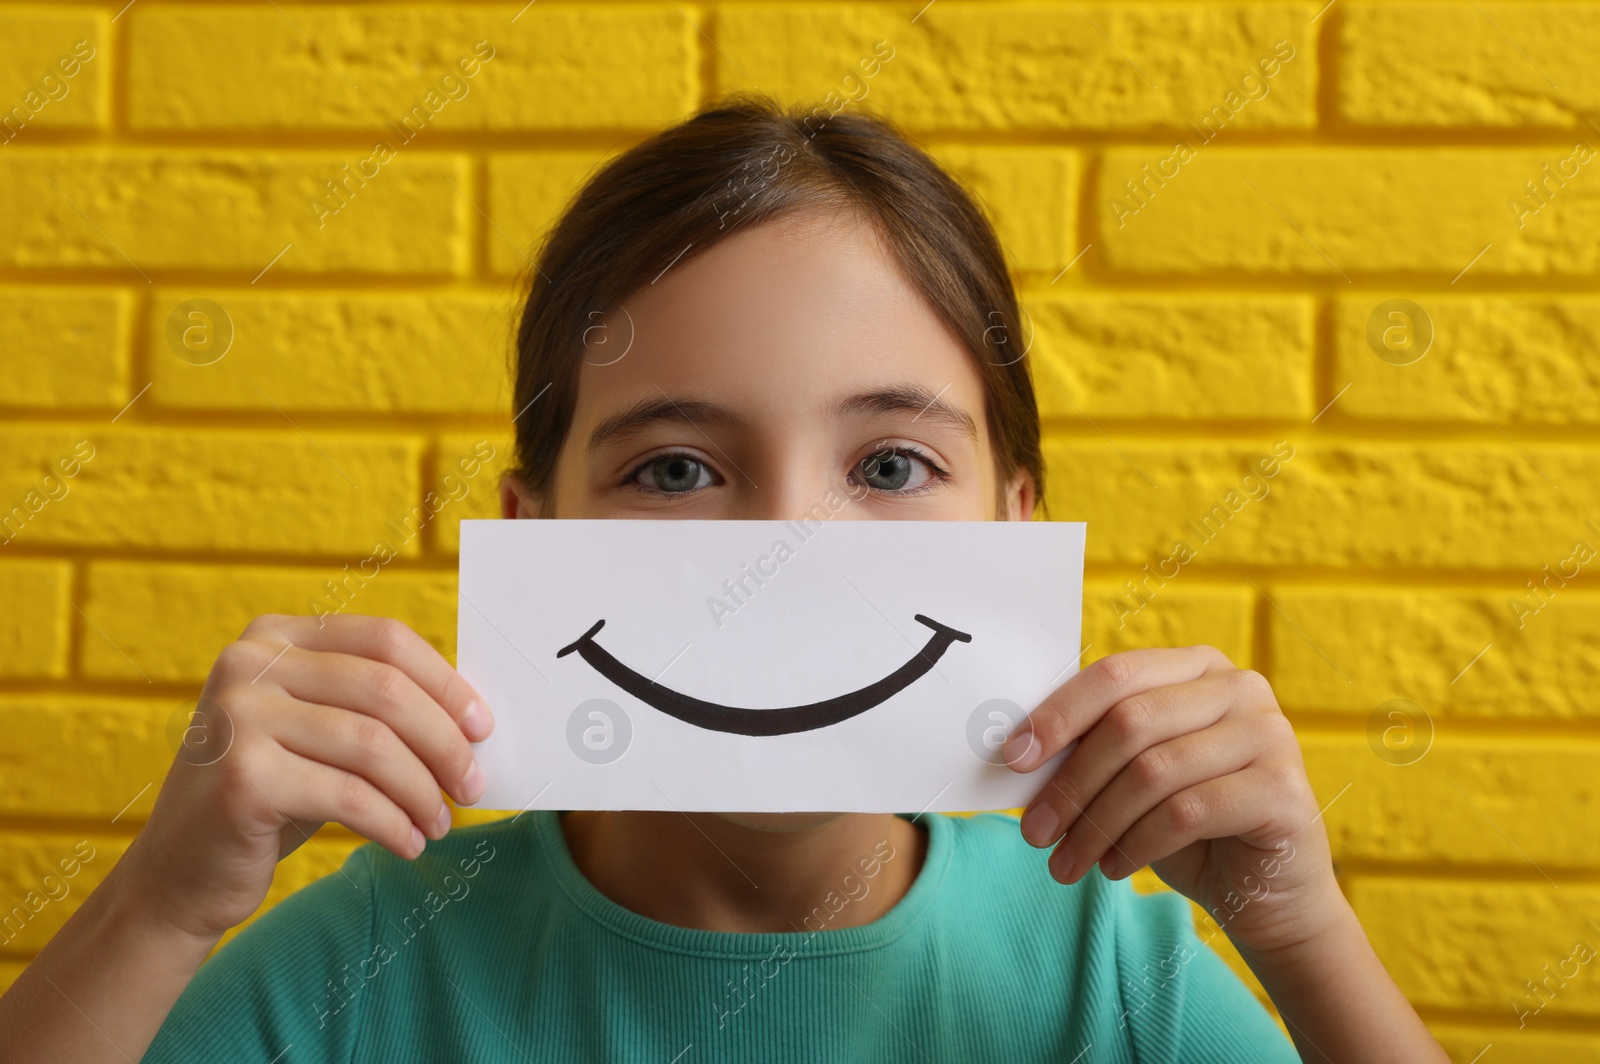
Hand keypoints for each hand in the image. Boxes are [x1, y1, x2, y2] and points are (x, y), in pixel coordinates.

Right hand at [120, 614, 493, 942]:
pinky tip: (408, 844)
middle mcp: (250, 663)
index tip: (481, 727)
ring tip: (439, 823)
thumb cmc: (272, 796)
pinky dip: (392, 824)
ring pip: (374, 746)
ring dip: (422, 791)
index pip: (385, 640)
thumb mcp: (318, 731)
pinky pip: (350, 796)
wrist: (182, 872)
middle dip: (444, 742)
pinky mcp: (241, 777)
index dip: (444, 683)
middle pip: (386, 691)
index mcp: (274, 635)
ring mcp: (240, 717)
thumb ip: (374, 707)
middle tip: (472, 785)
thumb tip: (472, 715)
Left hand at [1004, 645, 1340, 956]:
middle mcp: (1240, 687)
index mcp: (1197, 666)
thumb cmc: (1190, 829)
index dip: (1058, 714)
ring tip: (1066, 863)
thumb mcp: (1134, 778)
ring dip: (1096, 825)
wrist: (1269, 894)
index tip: (1013, 759)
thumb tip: (1016, 752)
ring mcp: (1270, 734)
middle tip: (1033, 832)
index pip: (1116, 674)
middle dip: (1070, 783)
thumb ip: (1093, 749)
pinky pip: (1186, 813)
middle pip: (1130, 723)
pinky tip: (1114, 868)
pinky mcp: (1284, 790)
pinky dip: (1136, 845)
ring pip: (1153, 772)